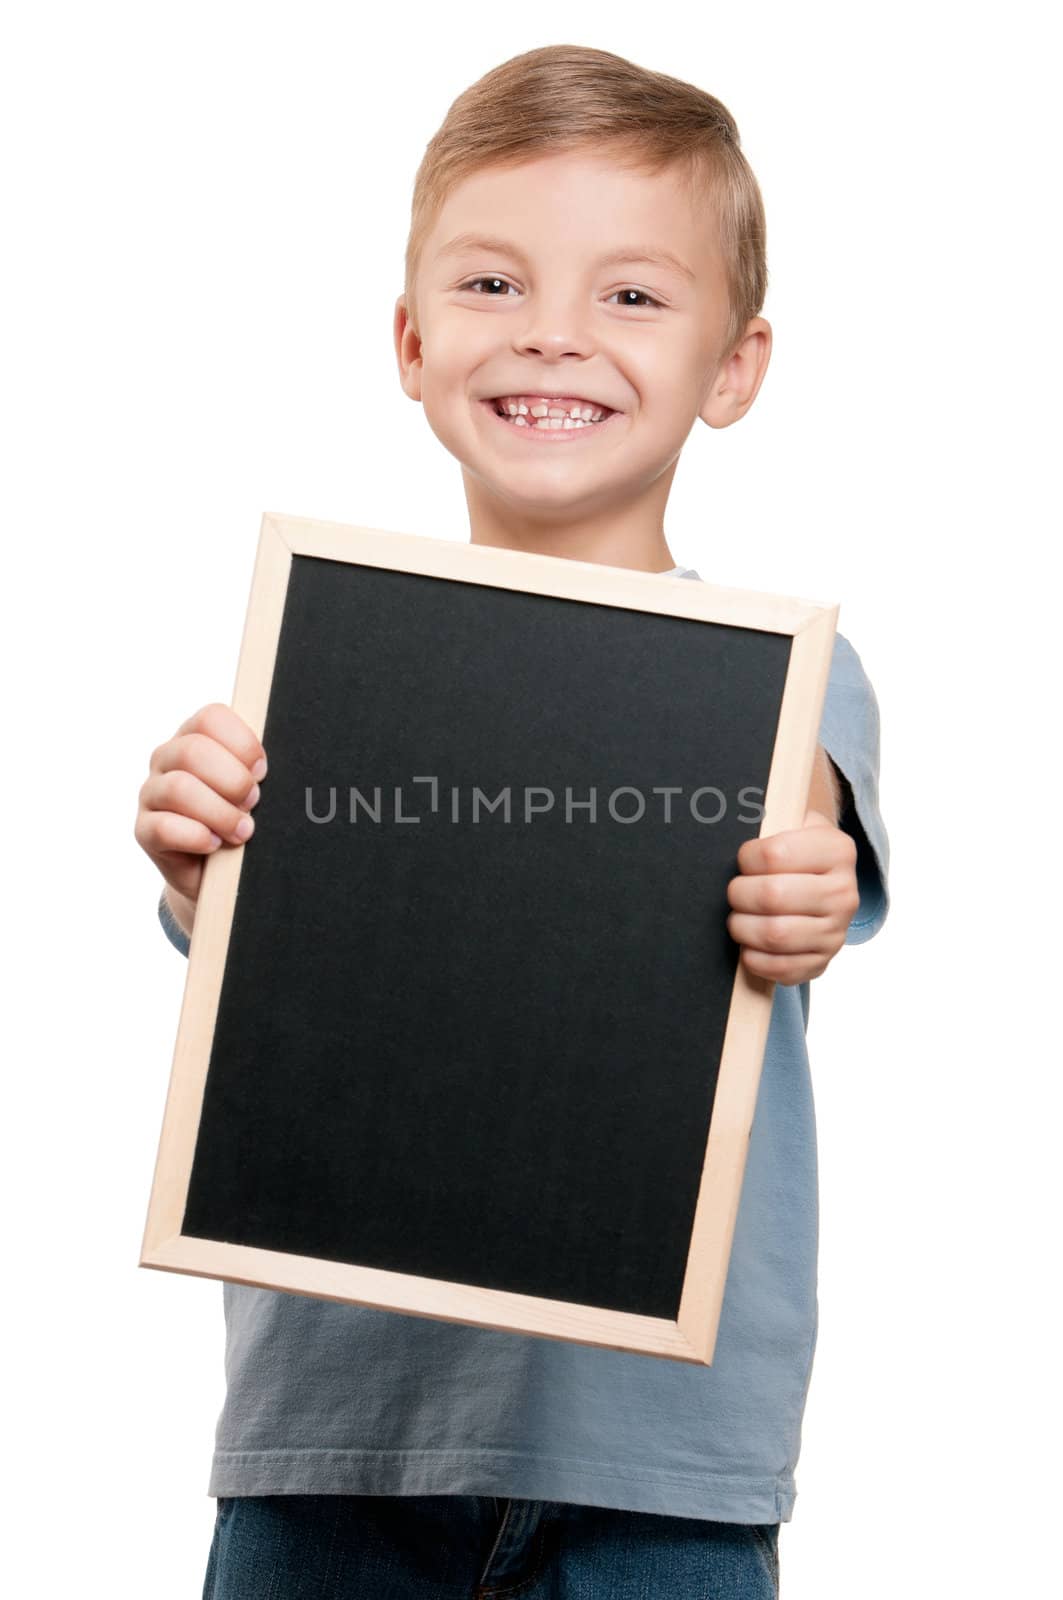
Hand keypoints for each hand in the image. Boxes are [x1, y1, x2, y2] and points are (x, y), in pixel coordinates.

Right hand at [134, 703, 266, 911]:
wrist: (220, 874)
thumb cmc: (241, 819)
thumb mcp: (251, 789)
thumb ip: (257, 770)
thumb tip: (284, 767)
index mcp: (195, 737)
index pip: (211, 718)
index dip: (242, 744)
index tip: (262, 771)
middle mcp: (167, 759)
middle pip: (193, 751)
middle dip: (233, 780)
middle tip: (254, 803)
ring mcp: (152, 793)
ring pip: (179, 788)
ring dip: (220, 812)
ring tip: (243, 831)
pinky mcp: (144, 830)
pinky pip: (164, 827)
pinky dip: (198, 837)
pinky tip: (215, 844)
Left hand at [726, 808, 859, 984]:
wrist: (823, 885)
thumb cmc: (795, 852)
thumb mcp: (793, 822)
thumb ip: (769, 817)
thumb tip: (726, 812)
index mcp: (837, 850)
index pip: (773, 854)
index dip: (746, 859)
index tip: (743, 861)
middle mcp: (844, 893)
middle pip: (771, 896)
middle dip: (739, 895)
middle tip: (734, 892)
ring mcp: (836, 932)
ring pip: (774, 934)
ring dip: (742, 927)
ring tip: (738, 918)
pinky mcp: (823, 961)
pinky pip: (781, 968)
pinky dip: (754, 958)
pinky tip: (749, 944)